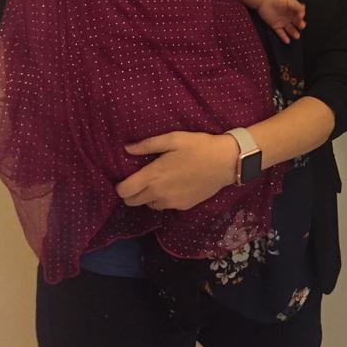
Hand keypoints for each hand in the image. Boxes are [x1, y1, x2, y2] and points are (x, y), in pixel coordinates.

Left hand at [116, 131, 238, 210]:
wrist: (225, 163)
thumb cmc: (198, 146)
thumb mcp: (173, 139)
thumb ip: (148, 145)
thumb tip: (126, 149)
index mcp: (153, 176)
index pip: (124, 191)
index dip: (120, 185)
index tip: (126, 176)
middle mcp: (158, 193)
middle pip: (131, 202)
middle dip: (131, 192)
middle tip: (140, 178)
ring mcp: (170, 203)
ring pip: (148, 205)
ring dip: (147, 196)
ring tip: (158, 181)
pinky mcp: (182, 207)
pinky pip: (164, 206)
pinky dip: (163, 198)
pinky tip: (173, 185)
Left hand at [256, 0, 305, 43]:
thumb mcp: (288, 0)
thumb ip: (296, 6)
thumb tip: (303, 13)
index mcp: (293, 10)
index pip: (300, 15)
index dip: (301, 17)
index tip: (301, 17)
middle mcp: (289, 16)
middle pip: (296, 23)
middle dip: (300, 25)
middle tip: (301, 26)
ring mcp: (283, 22)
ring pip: (290, 29)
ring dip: (294, 33)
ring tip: (297, 36)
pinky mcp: (276, 26)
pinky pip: (281, 33)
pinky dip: (284, 37)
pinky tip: (287, 41)